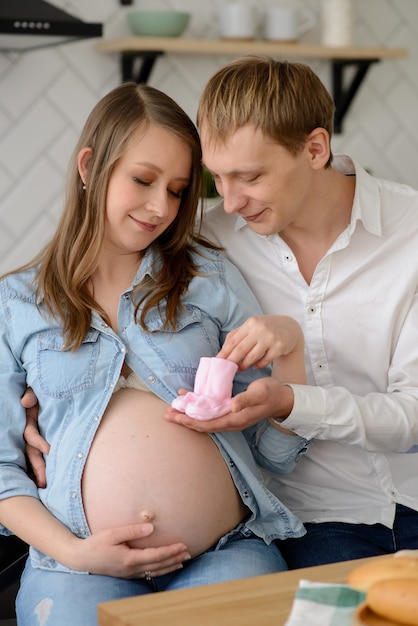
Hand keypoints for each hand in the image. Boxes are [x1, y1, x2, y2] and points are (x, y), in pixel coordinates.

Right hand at [22, 387, 48, 487]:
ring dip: (39, 472)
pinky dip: (42, 469)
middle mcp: (30, 433)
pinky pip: (41, 457)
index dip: (38, 442)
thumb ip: (32, 394)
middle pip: (31, 452)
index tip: (49, 450)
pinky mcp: (45, 442)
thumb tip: (26, 401)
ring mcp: (37, 439)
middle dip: (38, 466)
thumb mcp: (36, 390)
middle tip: (44, 481)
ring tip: (44, 486)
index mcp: (29, 422)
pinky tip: (47, 482)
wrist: (53, 390)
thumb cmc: (43, 391)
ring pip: (34, 458)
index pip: (31, 435)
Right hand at [72, 523, 190, 578]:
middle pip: (159, 565)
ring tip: (183, 561)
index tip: (183, 545)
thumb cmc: (95, 544)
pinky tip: (165, 568)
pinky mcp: (127, 574)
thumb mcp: (112, 534)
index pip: (156, 556)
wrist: (80, 559)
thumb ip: (132, 530)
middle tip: (189, 552)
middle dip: (175, 559)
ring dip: (170, 566)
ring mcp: (129, 573)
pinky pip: (148, 574)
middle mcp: (131, 569)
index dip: (171, 551)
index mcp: (129, 559)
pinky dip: (160, 571)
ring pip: (155, 572)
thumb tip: (151, 527)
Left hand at [165, 377, 293, 432]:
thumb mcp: (260, 393)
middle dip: (184, 420)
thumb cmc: (271, 394)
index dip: (190, 421)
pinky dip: (199, 408)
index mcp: (235, 419)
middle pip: (202, 424)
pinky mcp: (231, 412)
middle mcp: (230, 421)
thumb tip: (232, 405)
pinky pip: (211, 414)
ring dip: (189, 415)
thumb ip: (246, 399)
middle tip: (166, 414)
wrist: (282, 399)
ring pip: (205, 420)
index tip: (175, 416)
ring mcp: (230, 418)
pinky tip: (191, 400)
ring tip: (174, 409)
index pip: (207, 424)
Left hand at [217, 315, 303, 370]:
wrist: (291, 328)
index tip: (217, 361)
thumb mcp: (252, 326)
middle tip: (226, 369)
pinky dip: (258, 365)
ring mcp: (270, 339)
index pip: (233, 340)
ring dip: (244, 365)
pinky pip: (264, 361)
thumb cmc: (266, 328)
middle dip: (231, 361)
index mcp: (251, 323)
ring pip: (251, 357)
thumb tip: (222, 350)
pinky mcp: (279, 348)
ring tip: (240, 368)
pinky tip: (255, 366)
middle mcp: (260, 329)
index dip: (224, 352)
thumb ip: (237, 335)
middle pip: (240, 349)